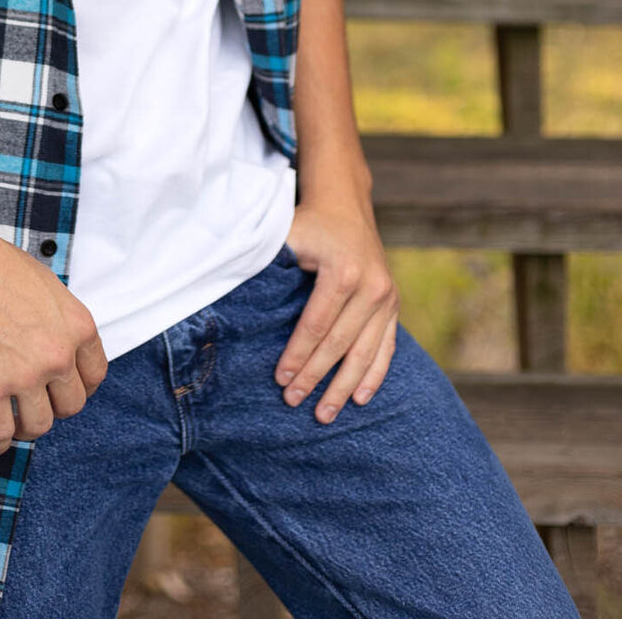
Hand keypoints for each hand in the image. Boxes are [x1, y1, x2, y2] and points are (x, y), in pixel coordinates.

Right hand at [0, 215, 107, 456]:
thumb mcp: (50, 288)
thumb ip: (62, 323)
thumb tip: (63, 348)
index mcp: (78, 327)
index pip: (96, 374)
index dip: (83, 387)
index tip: (69, 391)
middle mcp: (58, 355)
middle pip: (72, 405)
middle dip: (57, 407)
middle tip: (41, 404)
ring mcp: (25, 375)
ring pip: (40, 424)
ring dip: (30, 427)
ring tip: (19, 424)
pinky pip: (2, 432)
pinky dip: (0, 443)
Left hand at [275, 196, 398, 423]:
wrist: (345, 205)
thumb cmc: (309, 223)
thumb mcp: (287, 235)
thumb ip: (266, 261)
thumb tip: (228, 284)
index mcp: (343, 272)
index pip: (316, 326)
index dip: (297, 355)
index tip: (279, 380)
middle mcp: (371, 287)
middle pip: (339, 344)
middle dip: (315, 378)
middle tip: (293, 402)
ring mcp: (387, 298)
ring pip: (365, 353)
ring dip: (344, 388)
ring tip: (324, 415)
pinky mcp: (394, 305)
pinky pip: (386, 347)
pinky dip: (374, 375)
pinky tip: (359, 399)